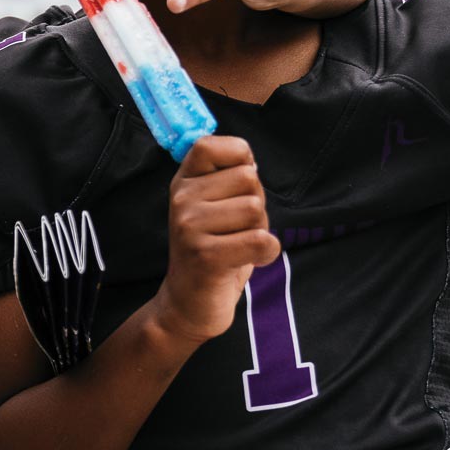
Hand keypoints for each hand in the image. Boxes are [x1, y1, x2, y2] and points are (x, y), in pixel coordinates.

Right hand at [152, 136, 280, 344]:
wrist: (188, 304)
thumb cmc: (212, 250)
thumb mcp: (211, 206)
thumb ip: (228, 179)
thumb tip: (250, 162)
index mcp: (183, 182)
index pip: (210, 145)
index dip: (238, 158)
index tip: (236, 185)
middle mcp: (181, 200)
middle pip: (248, 178)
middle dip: (256, 204)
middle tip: (236, 229)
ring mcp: (190, 227)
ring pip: (255, 209)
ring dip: (260, 230)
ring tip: (237, 245)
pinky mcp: (206, 256)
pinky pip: (261, 240)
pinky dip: (267, 253)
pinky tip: (249, 260)